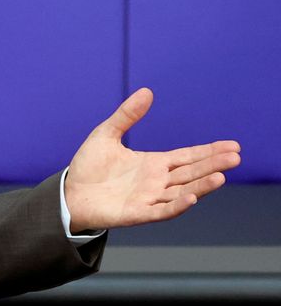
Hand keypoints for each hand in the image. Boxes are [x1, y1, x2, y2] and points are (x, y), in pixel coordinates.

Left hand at [64, 88, 240, 232]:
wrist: (70, 192)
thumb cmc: (89, 166)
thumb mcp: (107, 134)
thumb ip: (127, 115)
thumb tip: (147, 91)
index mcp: (153, 163)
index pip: (187, 157)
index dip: (208, 151)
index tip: (232, 145)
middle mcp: (156, 182)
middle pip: (191, 173)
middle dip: (213, 165)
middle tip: (236, 156)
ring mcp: (149, 198)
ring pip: (182, 192)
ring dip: (202, 185)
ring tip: (221, 176)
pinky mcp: (137, 213)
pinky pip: (162, 210)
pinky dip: (178, 205)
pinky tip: (192, 197)